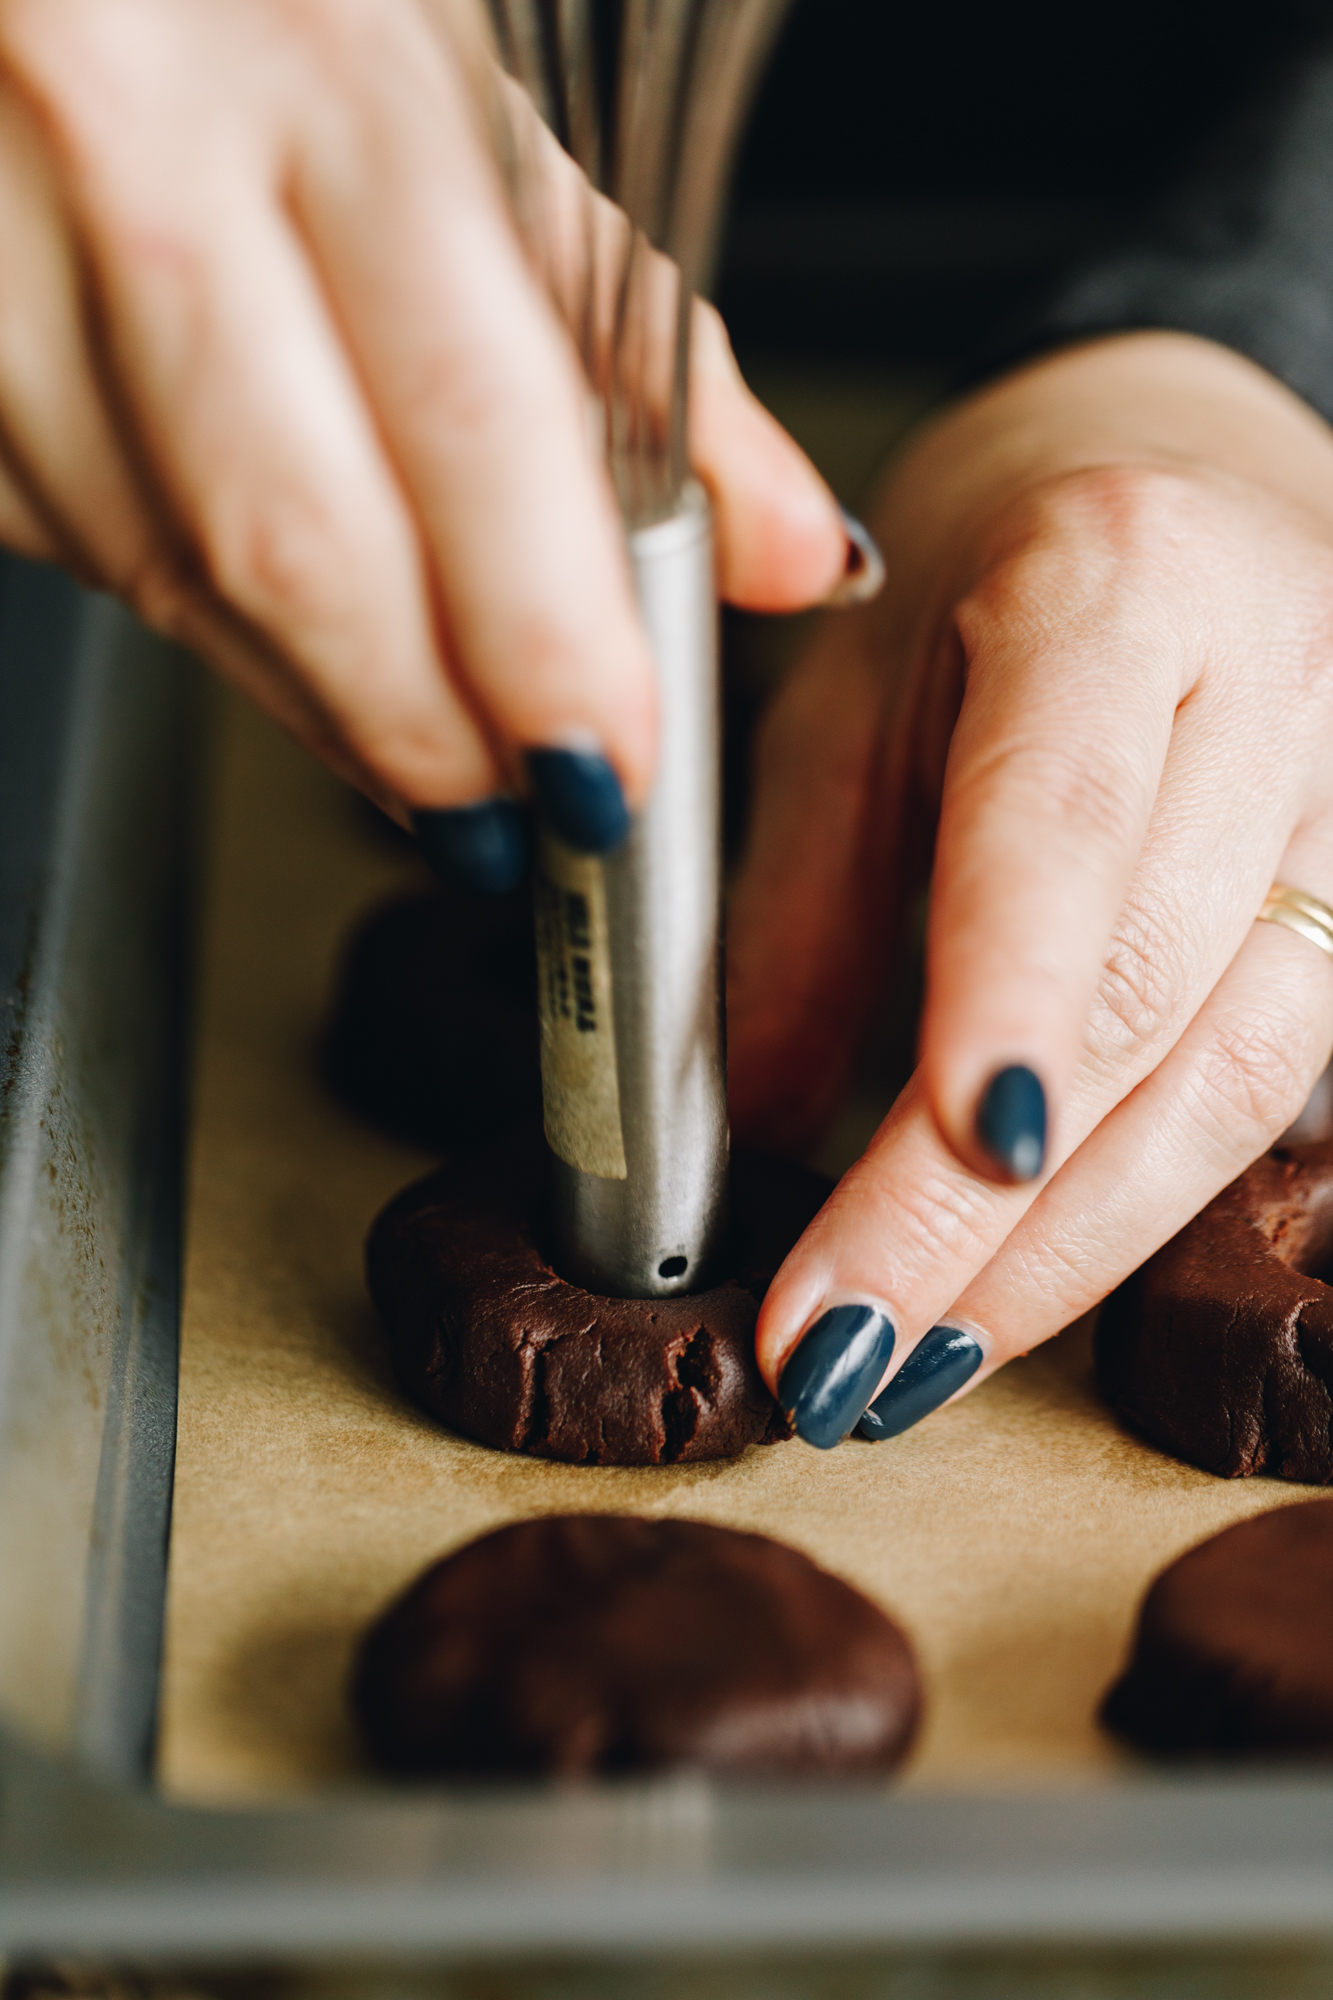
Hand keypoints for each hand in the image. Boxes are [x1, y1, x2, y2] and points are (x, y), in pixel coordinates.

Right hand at [0, 0, 845, 838]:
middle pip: (296, 542)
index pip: (470, 419)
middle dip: (422, 725)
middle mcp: (135, 136)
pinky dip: (184, 596)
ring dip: (306, 686)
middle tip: (504, 805)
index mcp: (329, 66)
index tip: (605, 760)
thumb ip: (642, 351)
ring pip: (164, 572)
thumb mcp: (473, 118)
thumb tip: (788, 553)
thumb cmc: (262, 9)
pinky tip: (245, 566)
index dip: (542, 638)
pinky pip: (67, 540)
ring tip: (397, 716)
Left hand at [729, 331, 1332, 1446]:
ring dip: (1067, 1249)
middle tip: (844, 1349)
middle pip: (1155, 991)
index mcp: (1120, 584)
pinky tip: (1022, 1283)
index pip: (1065, 820)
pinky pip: (1272, 1089)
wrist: (1168, 498)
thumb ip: (794, 911)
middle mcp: (1282, 691)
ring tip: (915, 1360)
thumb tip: (740, 1136)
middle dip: (988, 1207)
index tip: (940, 1157)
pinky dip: (1134, 1202)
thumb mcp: (849, 706)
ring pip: (1238, 1074)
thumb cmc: (986, 586)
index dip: (1008, 1002)